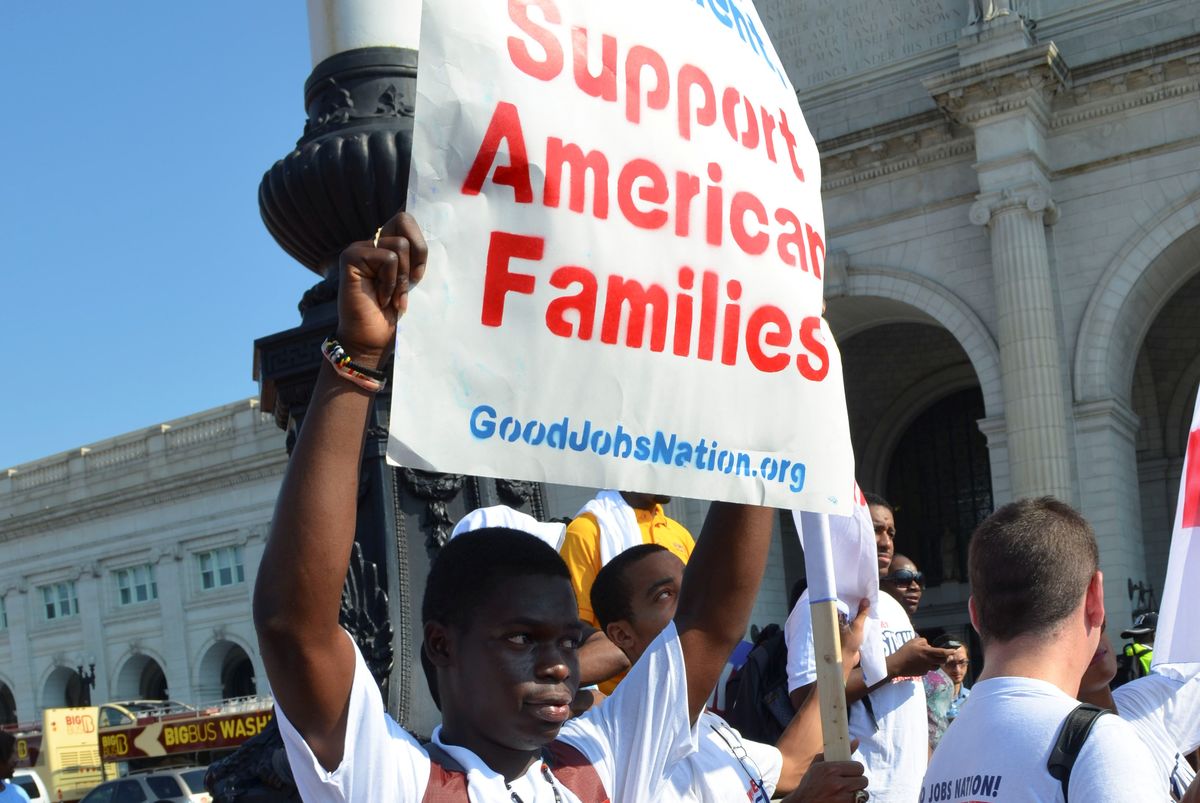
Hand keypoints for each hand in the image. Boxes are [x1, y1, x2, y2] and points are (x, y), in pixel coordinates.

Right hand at [336, 211, 427, 367]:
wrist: (371, 340)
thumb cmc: (394, 315)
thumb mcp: (415, 283)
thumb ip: (420, 259)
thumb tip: (444, 231)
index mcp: (389, 245)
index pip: (404, 216)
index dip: (416, 215)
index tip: (427, 238)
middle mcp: (374, 242)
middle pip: (405, 219)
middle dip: (419, 253)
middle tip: (414, 281)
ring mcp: (360, 248)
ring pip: (400, 245)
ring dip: (403, 277)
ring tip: (393, 296)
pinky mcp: (351, 256)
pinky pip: (388, 258)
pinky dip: (391, 282)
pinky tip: (381, 298)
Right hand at [782, 757, 866, 801]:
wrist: (803, 802)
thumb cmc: (810, 783)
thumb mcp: (819, 765)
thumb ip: (838, 753)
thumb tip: (857, 740)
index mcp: (831, 769)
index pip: (858, 767)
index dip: (856, 770)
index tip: (851, 772)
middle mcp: (837, 783)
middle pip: (863, 780)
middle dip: (858, 782)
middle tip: (849, 783)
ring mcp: (841, 797)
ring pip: (863, 793)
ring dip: (857, 792)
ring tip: (847, 792)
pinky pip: (859, 802)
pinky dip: (855, 801)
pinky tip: (845, 799)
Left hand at [840, 599, 869, 672]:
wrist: (846, 659)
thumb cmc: (848, 641)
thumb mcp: (857, 626)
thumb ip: (862, 613)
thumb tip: (866, 600)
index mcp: (836, 616)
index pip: (841, 602)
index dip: (848, 596)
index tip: (856, 590)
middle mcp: (837, 620)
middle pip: (847, 609)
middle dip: (855, 604)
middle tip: (864, 595)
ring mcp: (842, 626)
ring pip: (851, 617)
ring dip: (858, 613)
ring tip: (867, 604)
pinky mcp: (847, 633)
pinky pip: (854, 624)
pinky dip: (859, 621)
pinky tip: (866, 618)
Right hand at [886, 637, 955, 678]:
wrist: (897, 665)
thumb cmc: (904, 651)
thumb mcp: (912, 641)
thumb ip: (923, 641)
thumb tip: (929, 645)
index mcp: (926, 652)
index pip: (942, 652)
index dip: (949, 651)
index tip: (954, 650)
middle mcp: (928, 661)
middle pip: (942, 661)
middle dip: (945, 658)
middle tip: (944, 656)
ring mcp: (926, 668)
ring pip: (936, 666)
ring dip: (936, 662)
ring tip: (930, 659)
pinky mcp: (923, 673)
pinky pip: (928, 669)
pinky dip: (927, 666)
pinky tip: (919, 664)